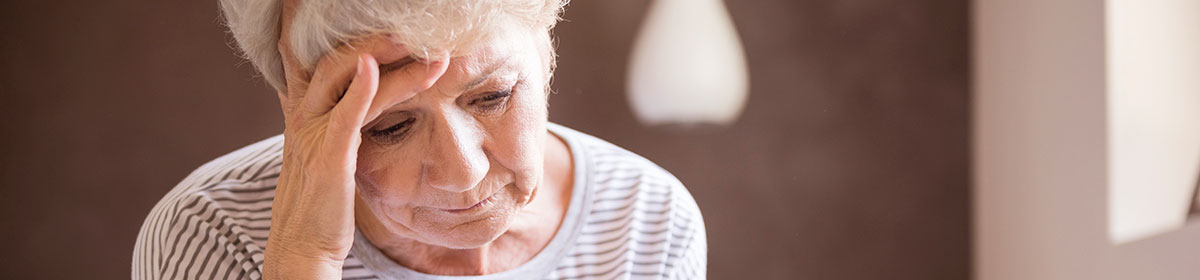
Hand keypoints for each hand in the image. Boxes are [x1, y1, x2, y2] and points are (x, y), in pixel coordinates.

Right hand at [263, 35, 448, 278]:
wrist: (302, 249)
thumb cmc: (320, 206)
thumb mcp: (322, 156)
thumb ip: (335, 125)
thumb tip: (355, 103)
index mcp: (304, 116)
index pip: (317, 62)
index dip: (342, 40)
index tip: (377, 27)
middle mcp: (303, 119)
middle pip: (332, 61)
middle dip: (374, 41)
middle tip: (414, 31)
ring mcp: (312, 137)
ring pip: (344, 80)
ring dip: (384, 57)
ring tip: (423, 47)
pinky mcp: (328, 161)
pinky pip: (345, 117)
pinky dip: (361, 89)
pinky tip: (376, 70)